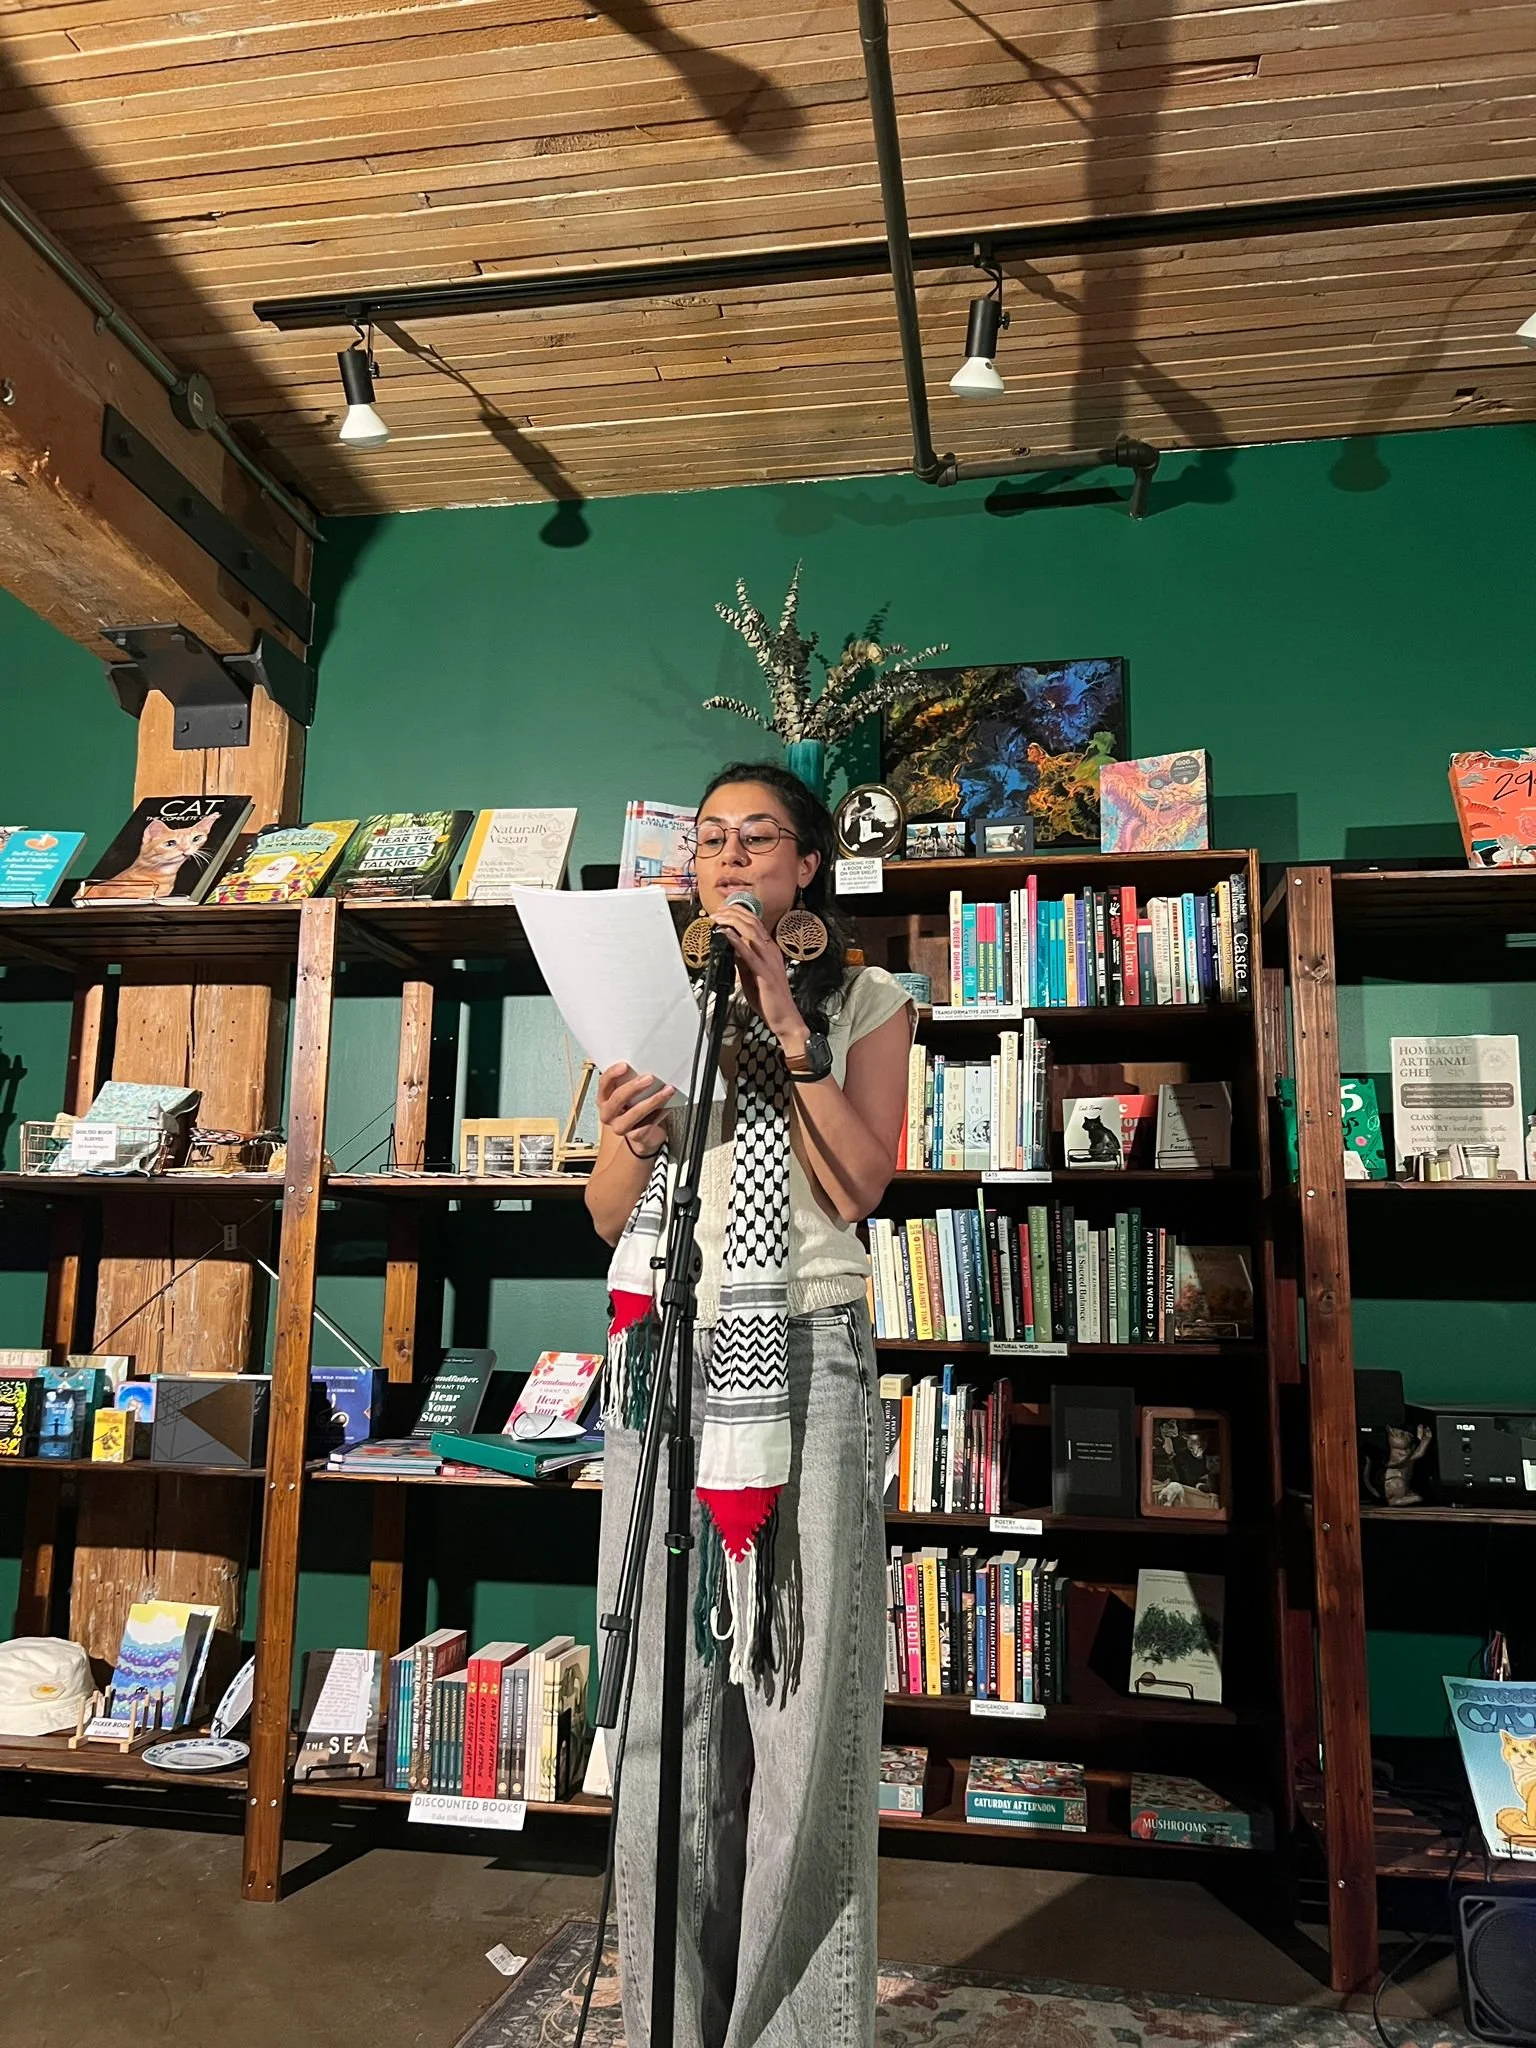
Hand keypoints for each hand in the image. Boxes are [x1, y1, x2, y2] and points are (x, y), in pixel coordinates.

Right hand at [597, 1063, 675, 1157]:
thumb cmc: (635, 1108)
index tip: (625, 1066)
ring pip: (634, 1113)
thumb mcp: (631, 1092)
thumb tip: (648, 1064)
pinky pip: (647, 1124)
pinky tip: (668, 1106)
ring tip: (666, 1091)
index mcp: (604, 1098)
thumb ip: (633, 1080)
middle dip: (634, 1086)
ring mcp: (620, 1126)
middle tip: (649, 1078)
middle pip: (617, 1098)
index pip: (603, 1083)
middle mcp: (608, 1113)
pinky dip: (660, 1113)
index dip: (613, 1074)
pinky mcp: (634, 1136)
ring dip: (652, 1100)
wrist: (644, 1134)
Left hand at [708, 901, 805, 1046]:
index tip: (723, 910)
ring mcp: (769, 962)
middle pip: (753, 924)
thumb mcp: (752, 974)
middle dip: (734, 913)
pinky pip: (749, 954)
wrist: (785, 1018)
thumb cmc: (770, 999)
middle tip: (717, 910)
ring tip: (719, 917)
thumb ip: (743, 960)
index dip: (739, 913)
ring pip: (752, 933)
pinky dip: (737, 941)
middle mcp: (771, 952)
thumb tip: (731, 948)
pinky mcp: (764, 974)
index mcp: (770, 951)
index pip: (755, 924)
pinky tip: (727, 934)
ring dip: (733, 922)